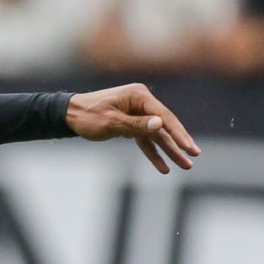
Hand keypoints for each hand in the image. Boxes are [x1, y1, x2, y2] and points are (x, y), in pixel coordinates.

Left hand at [65, 83, 200, 173]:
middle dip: (179, 142)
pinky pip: (145, 140)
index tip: (189, 147)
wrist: (69, 115)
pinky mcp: (131, 123)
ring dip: (169, 150)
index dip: (178, 133)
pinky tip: (164, 167)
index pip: (163, 116)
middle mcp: (141, 102)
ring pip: (157, 134)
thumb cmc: (88, 116)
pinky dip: (153, 153)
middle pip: (164, 125)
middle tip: (194, 156)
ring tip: (186, 165)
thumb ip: (136, 125)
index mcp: (138, 95)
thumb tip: (160, 126)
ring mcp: (137, 112)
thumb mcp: (111, 122)